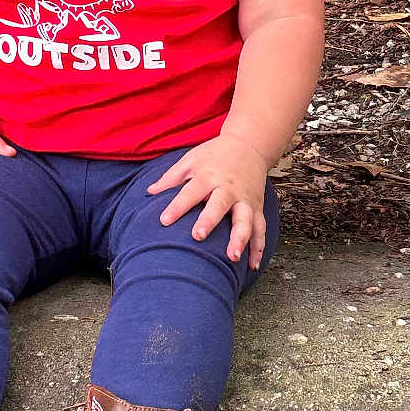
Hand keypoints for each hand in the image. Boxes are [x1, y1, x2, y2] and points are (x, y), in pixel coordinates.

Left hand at [145, 132, 269, 267]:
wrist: (249, 145)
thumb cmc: (214, 155)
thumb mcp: (191, 160)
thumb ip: (171, 177)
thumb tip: (149, 191)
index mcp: (209, 176)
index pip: (191, 192)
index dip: (178, 206)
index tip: (164, 221)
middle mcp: (229, 188)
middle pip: (219, 205)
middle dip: (210, 221)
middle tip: (197, 236)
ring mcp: (245, 199)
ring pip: (245, 220)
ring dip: (240, 239)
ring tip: (232, 257)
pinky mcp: (257, 208)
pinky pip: (260, 229)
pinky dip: (258, 248)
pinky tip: (252, 265)